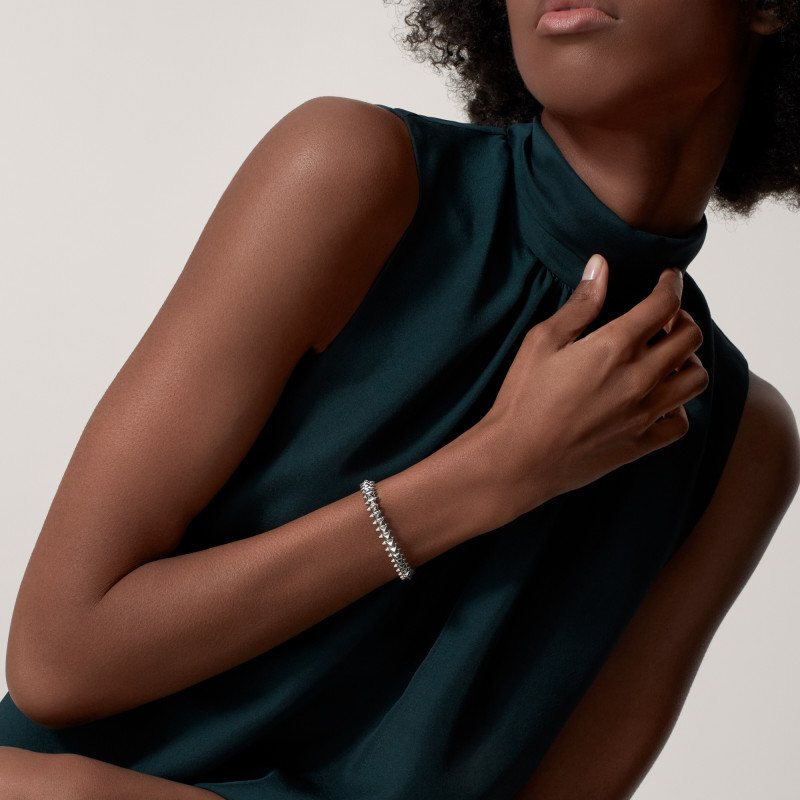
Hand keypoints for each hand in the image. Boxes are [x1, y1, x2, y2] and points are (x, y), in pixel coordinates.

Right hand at [476, 254, 708, 522]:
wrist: (518, 458)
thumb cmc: (523, 398)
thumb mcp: (542, 341)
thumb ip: (579, 304)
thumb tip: (600, 266)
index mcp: (614, 346)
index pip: (665, 305)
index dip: (672, 285)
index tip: (669, 280)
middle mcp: (639, 378)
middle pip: (690, 338)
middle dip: (682, 319)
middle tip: (664, 318)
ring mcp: (644, 413)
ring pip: (696, 379)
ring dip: (687, 361)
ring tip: (665, 358)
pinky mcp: (641, 443)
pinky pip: (681, 422)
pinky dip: (677, 407)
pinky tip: (657, 400)